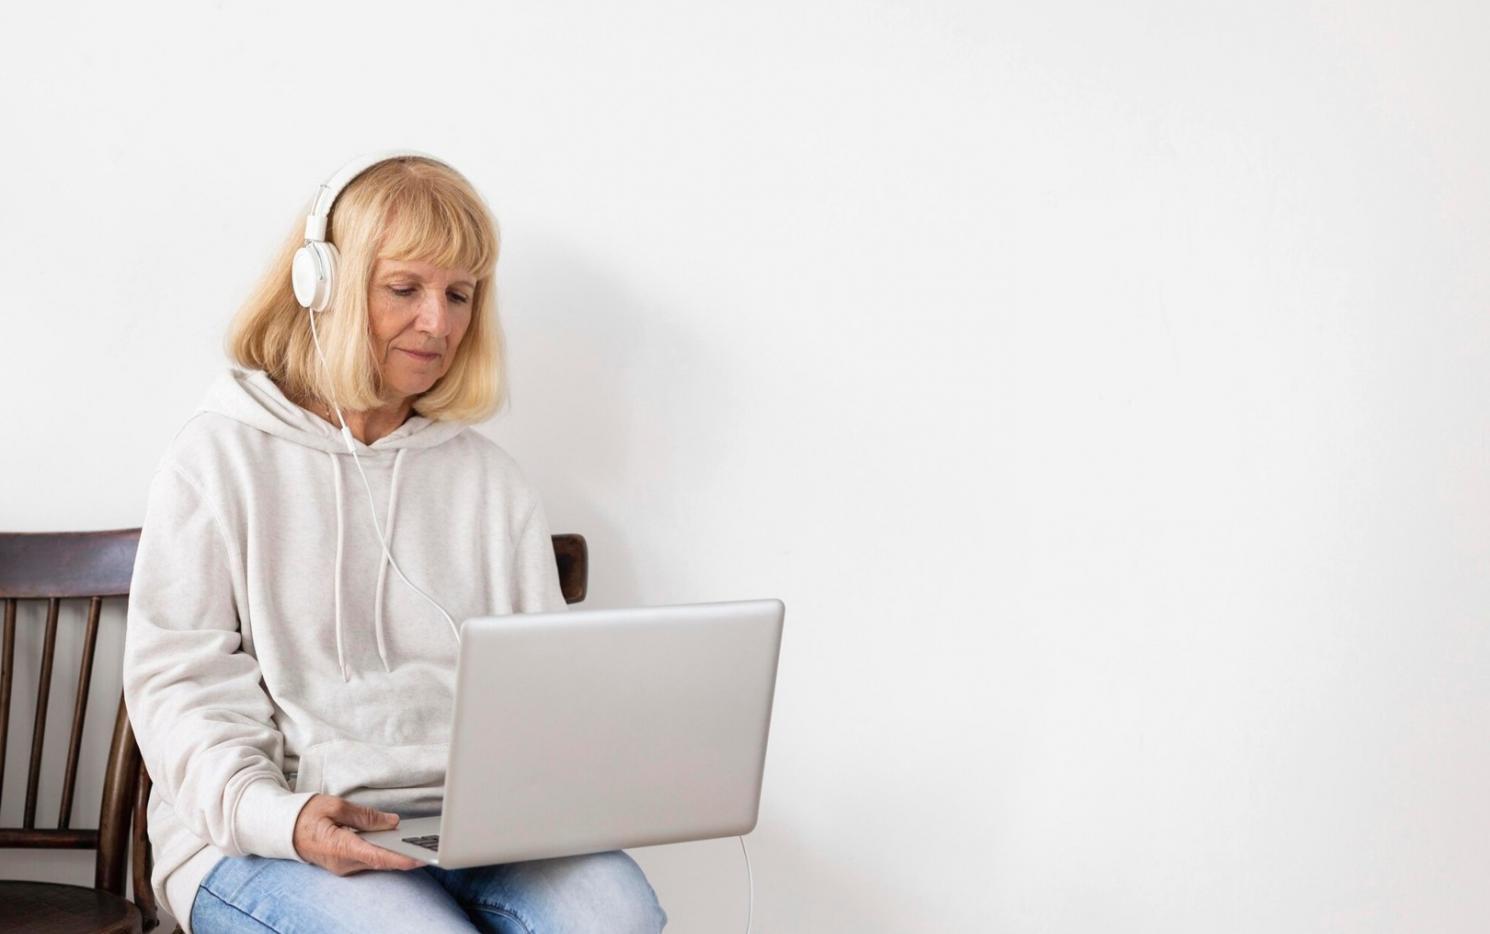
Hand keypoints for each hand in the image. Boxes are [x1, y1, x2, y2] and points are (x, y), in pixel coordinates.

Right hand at [291, 793, 424, 875]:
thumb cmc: (307, 815)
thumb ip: (365, 816)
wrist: (284, 829)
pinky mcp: (344, 864)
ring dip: (396, 854)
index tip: (418, 857)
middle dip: (404, 855)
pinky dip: (384, 853)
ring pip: (376, 861)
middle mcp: (343, 863)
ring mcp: (343, 866)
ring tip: (419, 842)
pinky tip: (399, 843)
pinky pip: (369, 860)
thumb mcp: (336, 806)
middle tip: (428, 846)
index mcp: (340, 847)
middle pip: (380, 861)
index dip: (399, 858)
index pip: (376, 856)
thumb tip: (391, 822)